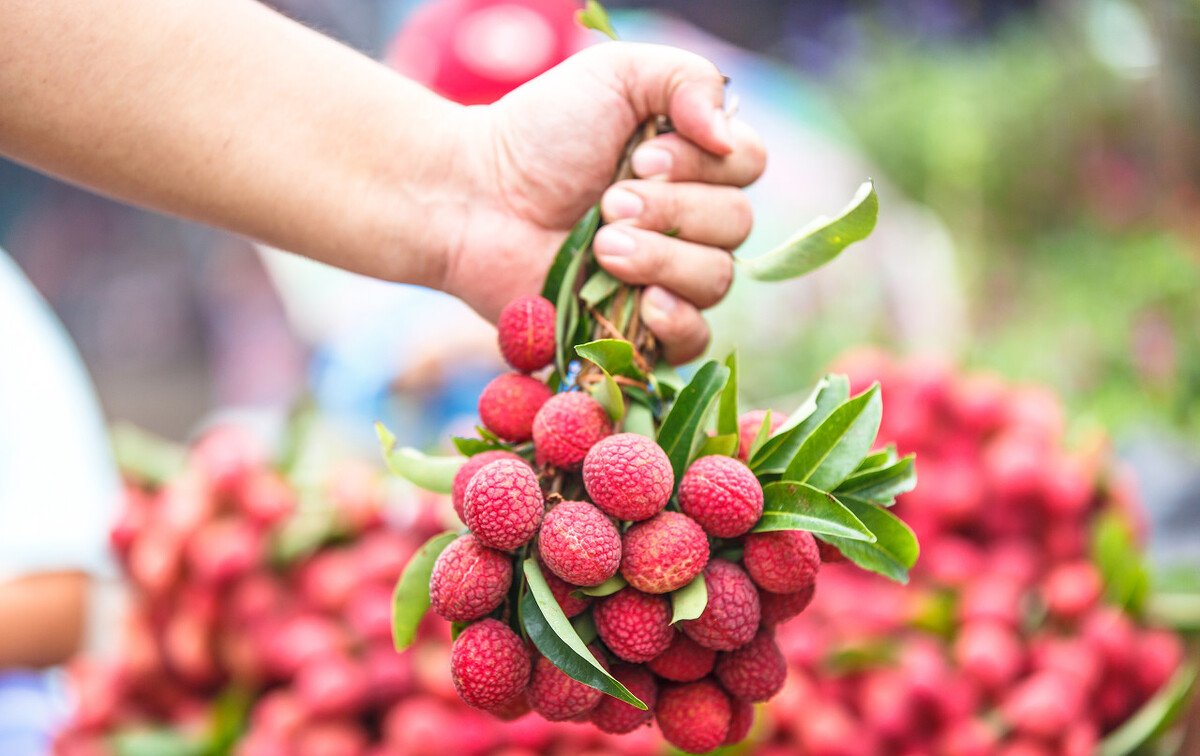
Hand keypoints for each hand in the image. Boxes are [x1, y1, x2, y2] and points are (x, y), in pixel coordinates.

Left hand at [440, 42, 765, 363]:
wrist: (475, 199)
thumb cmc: (539, 133)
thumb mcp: (614, 74)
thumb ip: (687, 78)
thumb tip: (727, 133)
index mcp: (694, 160)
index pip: (748, 164)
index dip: (703, 164)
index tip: (640, 158)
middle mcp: (691, 218)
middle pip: (736, 224)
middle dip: (671, 210)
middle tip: (607, 203)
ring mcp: (668, 276)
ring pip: (715, 279)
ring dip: (660, 258)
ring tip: (601, 247)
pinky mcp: (640, 329)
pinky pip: (695, 340)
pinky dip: (677, 321)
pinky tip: (644, 304)